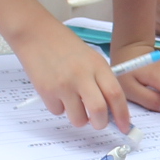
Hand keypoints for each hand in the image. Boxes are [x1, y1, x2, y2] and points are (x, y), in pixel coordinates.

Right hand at [13, 26, 130, 130]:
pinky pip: (58, 112)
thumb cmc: (64, 46)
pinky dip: (60, 108)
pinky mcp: (46, 91)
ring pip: (78, 118)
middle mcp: (82, 75)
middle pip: (98, 111)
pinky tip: (56, 92)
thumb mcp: (90, 58)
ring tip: (73, 104)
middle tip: (98, 122)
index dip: (122, 114)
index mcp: (97, 65)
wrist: (35, 34)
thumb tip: (110, 109)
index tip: (124, 126)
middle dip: (100, 123)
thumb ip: (101, 80)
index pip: (116, 94)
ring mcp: (63, 84)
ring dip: (79, 118)